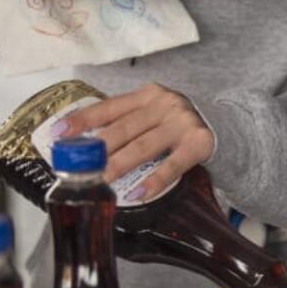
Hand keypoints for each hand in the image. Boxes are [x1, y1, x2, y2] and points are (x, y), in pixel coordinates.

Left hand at [57, 84, 215, 201]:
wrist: (227, 127)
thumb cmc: (180, 124)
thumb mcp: (155, 113)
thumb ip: (129, 121)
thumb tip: (85, 144)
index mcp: (148, 95)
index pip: (109, 107)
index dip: (82, 120)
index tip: (58, 134)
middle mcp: (164, 105)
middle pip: (124, 128)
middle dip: (98, 149)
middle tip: (78, 166)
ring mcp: (182, 124)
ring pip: (144, 146)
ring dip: (120, 165)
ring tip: (101, 180)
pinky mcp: (199, 144)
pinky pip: (173, 165)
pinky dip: (154, 180)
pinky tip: (138, 193)